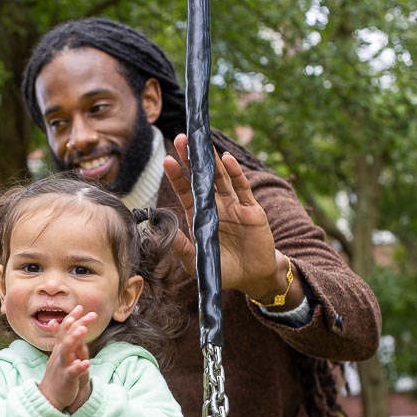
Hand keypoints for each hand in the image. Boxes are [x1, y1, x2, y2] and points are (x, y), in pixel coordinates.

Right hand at [39, 306, 94, 412]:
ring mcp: (62, 366)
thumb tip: (72, 328)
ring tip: (83, 330)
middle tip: (91, 314)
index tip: (80, 307)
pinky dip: (78, 367)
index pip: (65, 330)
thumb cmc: (59, 375)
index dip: (72, 318)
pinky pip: (72, 372)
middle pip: (67, 336)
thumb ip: (67, 342)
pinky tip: (86, 363)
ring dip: (74, 339)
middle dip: (78, 324)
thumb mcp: (61, 357)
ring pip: (66, 351)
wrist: (49, 397)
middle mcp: (59, 355)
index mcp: (60, 349)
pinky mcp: (66, 379)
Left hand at [163, 134, 287, 301]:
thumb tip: (164, 232)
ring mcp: (234, 206)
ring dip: (211, 161)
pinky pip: (242, 189)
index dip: (177, 175)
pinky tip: (227, 159)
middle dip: (191, 159)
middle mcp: (215, 206)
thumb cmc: (221, 270)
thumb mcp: (196, 262)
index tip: (166, 159)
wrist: (252, 277)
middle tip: (181, 138)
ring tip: (201, 143)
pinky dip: (235, 174)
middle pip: (201, 178)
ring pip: (221, 178)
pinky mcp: (251, 210)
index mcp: (199, 216)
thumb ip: (182, 247)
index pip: (185, 191)